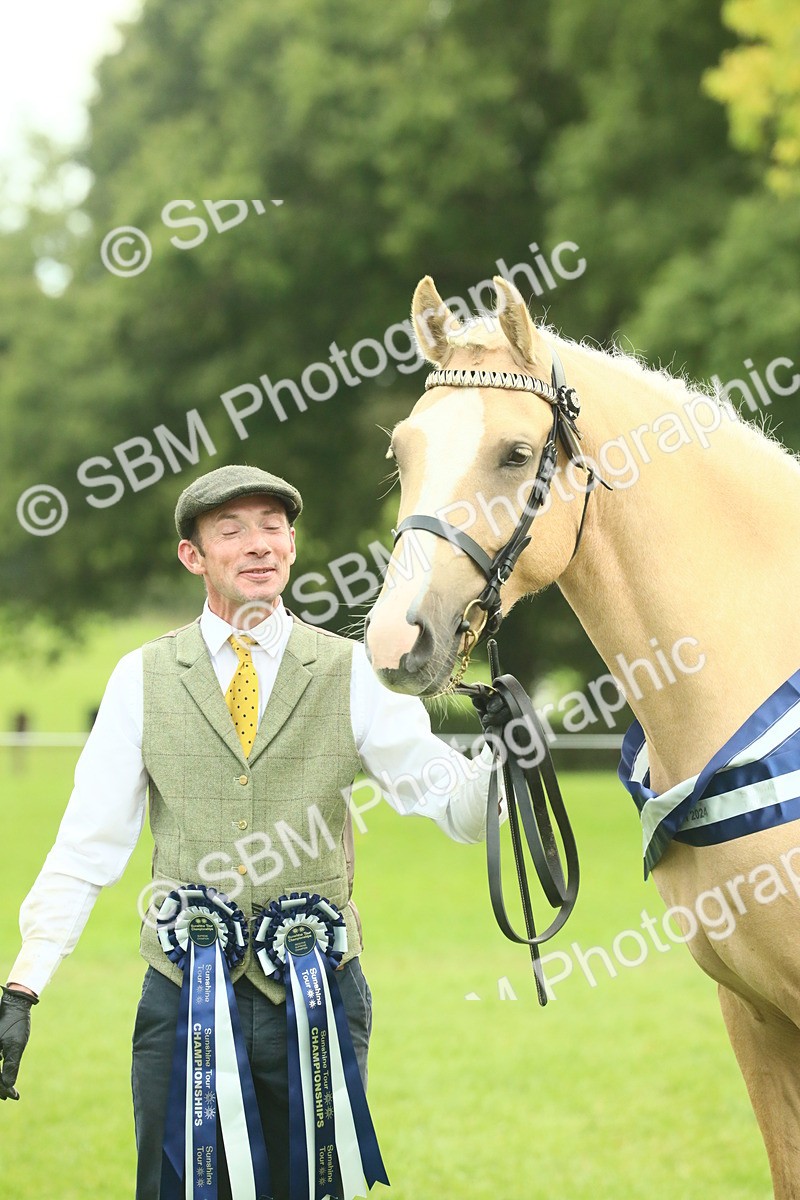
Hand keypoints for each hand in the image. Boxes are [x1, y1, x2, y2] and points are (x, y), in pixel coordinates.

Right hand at [0, 985, 37, 1100]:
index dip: (2, 1089)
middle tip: (10, 1097)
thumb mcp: (15, 1045)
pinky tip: (4, 1077)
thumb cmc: (15, 1022)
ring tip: (8, 1092)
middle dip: (0, 1087)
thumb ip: (10, 1066)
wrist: (15, 1003)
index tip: (13, 1097)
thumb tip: (8, 1086)